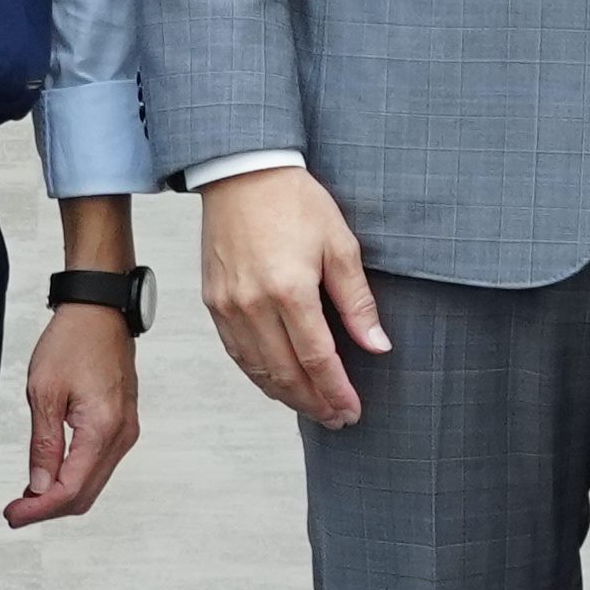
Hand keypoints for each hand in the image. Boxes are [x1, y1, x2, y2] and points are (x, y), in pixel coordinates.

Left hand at [4, 298, 139, 524]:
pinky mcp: (123, 424)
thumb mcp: (44, 392)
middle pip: (85, 494)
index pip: (71, 488)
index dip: (39, 509)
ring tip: (26, 495)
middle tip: (14, 512)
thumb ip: (44, 444)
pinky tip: (49, 474)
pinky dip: (74, 477)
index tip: (12, 515)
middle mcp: (122, 435)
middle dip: (48, 508)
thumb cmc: (72, 341)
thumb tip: (39, 486)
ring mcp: (126, 431)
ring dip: (60, 494)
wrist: (100, 311)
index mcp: (103, 428)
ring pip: (93, 483)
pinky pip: (99, 464)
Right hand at [201, 162, 391, 428]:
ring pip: (257, 370)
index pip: (317, 359)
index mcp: (289, 290)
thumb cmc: (295, 201)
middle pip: (285, 374)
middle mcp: (253, 304)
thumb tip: (377, 346)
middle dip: (315, 403)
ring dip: (287, 396)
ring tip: (314, 408)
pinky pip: (237, 353)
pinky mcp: (213, 302)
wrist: (242, 171)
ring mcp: (228, 306)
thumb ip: (357, 302)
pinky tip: (280, 383)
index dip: (336, 391)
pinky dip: (260, 375)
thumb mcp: (340, 245)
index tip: (353, 410)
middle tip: (338, 419)